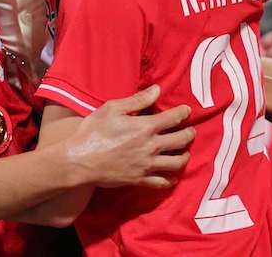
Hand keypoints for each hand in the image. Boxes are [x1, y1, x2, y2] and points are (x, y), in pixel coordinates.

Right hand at [65, 85, 193, 188]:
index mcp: (145, 127)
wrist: (80, 161)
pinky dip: (171, 179)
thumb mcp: (112, 109)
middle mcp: (151, 147)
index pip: (173, 118)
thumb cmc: (94, 131)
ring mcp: (147, 165)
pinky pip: (162, 182)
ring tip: (185, 152)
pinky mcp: (140, 179)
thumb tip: (157, 90)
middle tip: (190, 131)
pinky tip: (172, 176)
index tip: (187, 110)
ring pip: (176, 163)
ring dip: (184, 156)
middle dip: (189, 134)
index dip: (183, 113)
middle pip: (180, 141)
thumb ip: (137, 100)